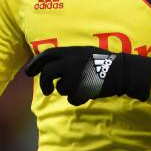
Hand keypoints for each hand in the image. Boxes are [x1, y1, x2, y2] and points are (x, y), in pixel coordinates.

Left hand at [25, 46, 150, 105]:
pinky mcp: (82, 88)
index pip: (47, 55)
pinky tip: (87, 93)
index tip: (28, 73)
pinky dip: (78, 99)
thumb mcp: (84, 52)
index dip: (35, 64)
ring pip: (61, 88)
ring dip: (68, 90)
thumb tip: (50, 64)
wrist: (122, 70)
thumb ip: (68, 57)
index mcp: (71, 51)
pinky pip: (72, 99)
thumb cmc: (103, 61)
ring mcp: (76, 75)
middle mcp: (70, 61)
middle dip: (44, 83)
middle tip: (47, 90)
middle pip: (47, 73)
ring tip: (81, 86)